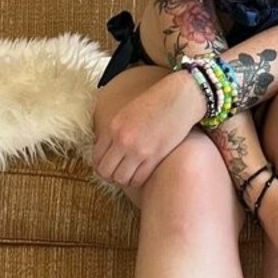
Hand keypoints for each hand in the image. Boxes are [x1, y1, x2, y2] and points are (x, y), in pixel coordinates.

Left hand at [92, 70, 205, 188]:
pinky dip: (138, 180)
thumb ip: (114, 131)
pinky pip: (138, 179)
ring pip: (121, 179)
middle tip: (118, 173)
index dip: (101, 166)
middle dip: (110, 176)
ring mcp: (139, 149)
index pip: (96, 158)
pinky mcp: (155, 156)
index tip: (109, 166)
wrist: (180, 98)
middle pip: (105, 172)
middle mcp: (123, 140)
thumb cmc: (155, 102)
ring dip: (124, 179)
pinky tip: (142, 173)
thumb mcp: (127, 112)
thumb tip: (106, 150)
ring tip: (130, 174)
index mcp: (113, 127)